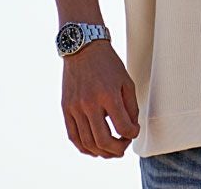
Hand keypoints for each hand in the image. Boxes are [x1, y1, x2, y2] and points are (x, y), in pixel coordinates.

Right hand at [61, 40, 140, 157]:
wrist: (83, 48)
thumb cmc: (107, 63)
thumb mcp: (126, 80)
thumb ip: (131, 106)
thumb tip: (131, 128)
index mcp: (109, 95)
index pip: (123, 128)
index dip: (132, 134)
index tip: (134, 131)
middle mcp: (90, 104)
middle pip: (104, 141)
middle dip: (118, 150)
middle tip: (123, 147)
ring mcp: (75, 107)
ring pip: (88, 143)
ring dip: (102, 152)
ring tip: (110, 150)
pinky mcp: (66, 108)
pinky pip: (73, 136)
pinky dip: (84, 147)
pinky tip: (94, 148)